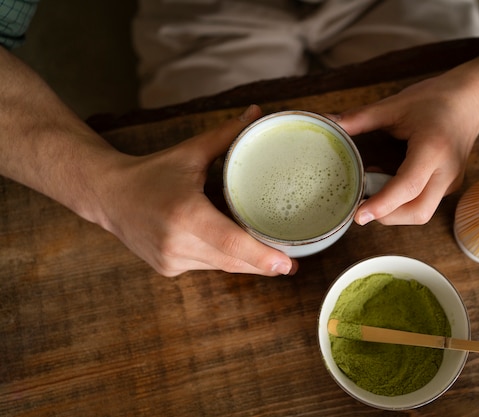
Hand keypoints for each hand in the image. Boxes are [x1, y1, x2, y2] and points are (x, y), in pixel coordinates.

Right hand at [96, 105, 296, 276]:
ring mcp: (170, 260)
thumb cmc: (152, 172)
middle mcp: (177, 242)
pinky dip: (220, 259)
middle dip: (262, 264)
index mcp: (186, 213)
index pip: (231, 243)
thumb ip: (226, 135)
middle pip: (232, 261)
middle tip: (290, 262)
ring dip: (243, 262)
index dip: (261, 257)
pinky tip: (228, 249)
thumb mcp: (190, 152)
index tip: (287, 265)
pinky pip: (205, 267)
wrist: (107, 195)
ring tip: (268, 257)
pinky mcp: (167, 269)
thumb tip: (257, 113)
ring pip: (220, 267)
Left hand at [336, 75, 478, 224]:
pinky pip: (424, 203)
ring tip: (373, 185)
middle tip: (360, 204)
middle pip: (418, 212)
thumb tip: (328, 123)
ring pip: (421, 213)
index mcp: (433, 149)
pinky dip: (402, 202)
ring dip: (393, 210)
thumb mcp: (395, 105)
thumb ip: (360, 118)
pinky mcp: (449, 186)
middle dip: (386, 216)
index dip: (382, 204)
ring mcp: (451, 182)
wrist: (472, 100)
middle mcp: (446, 171)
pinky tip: (388, 179)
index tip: (359, 215)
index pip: (408, 187)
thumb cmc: (436, 100)